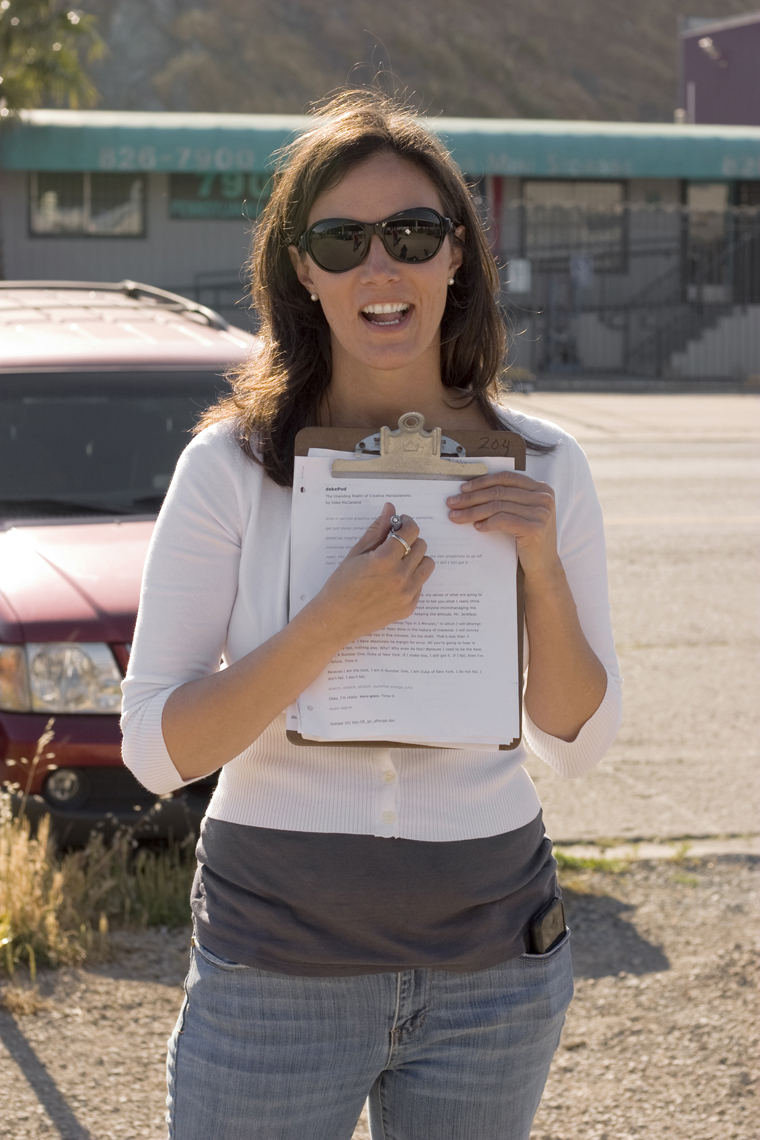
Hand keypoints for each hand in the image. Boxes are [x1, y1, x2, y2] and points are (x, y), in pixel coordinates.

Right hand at [311, 502, 434, 646]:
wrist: (336, 619)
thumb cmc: (341, 585)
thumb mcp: (356, 553)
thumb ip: (377, 530)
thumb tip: (390, 509)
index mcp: (385, 559)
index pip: (411, 530)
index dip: (406, 523)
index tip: (400, 524)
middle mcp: (400, 576)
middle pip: (421, 545)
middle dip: (409, 540)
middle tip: (394, 545)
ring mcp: (407, 593)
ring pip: (427, 564)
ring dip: (416, 559)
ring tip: (398, 563)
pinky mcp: (409, 607)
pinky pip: (421, 584)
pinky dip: (412, 579)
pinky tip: (393, 582)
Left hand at [446, 472, 559, 580]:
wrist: (544, 567)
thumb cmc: (528, 539)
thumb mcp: (521, 513)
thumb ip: (508, 500)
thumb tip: (471, 492)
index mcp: (541, 488)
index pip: (506, 478)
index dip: (482, 482)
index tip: (462, 489)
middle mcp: (544, 497)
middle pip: (499, 491)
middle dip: (471, 497)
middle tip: (452, 503)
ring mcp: (541, 513)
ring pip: (498, 505)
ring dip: (473, 511)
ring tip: (456, 516)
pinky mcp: (535, 528)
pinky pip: (502, 520)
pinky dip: (487, 522)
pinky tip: (477, 527)